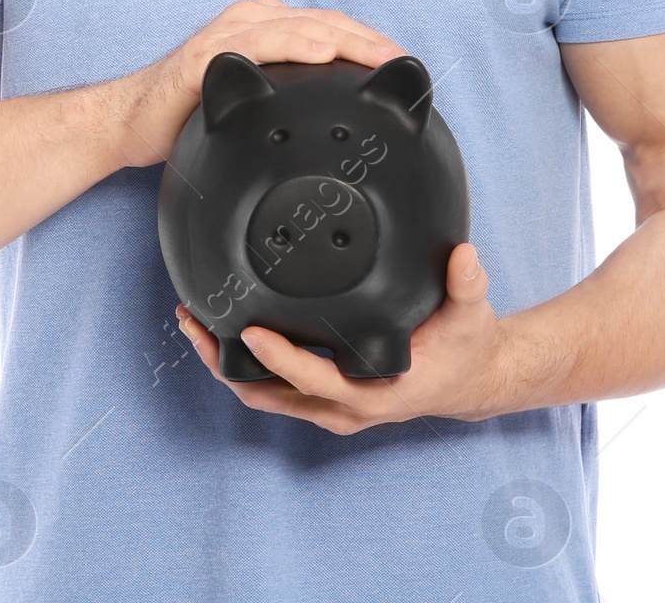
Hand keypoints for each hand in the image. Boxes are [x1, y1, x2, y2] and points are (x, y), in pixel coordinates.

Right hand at [100, 0, 405, 170]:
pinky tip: (319, 54)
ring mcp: (227, 36)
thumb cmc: (187, 114)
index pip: (328, 27)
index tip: (405, 64)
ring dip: (343, 39)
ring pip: (298, 26)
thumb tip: (335, 126)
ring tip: (377, 56)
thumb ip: (284, 99)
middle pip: (322, 22)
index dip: (368, 42)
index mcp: (263, 28)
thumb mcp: (249, 105)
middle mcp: (248, 21)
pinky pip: (256, 46)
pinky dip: (293, 46)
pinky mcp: (205, 57)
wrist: (127, 124)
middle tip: (405, 62)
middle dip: (367, 41)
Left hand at [174, 243, 517, 431]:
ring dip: (226, 367)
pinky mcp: (323, 400)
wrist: (470, 379)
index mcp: (376, 390)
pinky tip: (225, 335)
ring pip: (265, 397)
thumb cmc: (464, 346)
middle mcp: (346, 407)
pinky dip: (244, 367)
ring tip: (193, 326)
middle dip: (227, 364)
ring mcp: (331, 408)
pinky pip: (274, 391)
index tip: (251, 330)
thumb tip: (464, 255)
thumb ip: (467, 283)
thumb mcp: (471, 313)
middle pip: (271, 395)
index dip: (281, 360)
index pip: (316, 380)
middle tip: (194, 324)